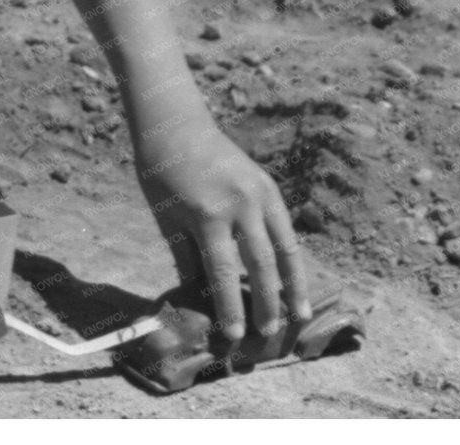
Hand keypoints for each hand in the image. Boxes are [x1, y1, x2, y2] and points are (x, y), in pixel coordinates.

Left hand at [131, 113, 312, 342]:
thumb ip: (186, 258)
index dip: (230, 306)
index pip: (222, 272)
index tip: (235, 335)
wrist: (175, 124)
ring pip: (285, 248)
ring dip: (294, 284)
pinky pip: (285, 228)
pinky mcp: (269, 186)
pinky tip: (294, 278)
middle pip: (261, 265)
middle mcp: (240, 205)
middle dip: (267, 302)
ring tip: (298, 314)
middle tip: (269, 333)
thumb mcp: (167, 218)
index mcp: (207, 214)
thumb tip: (199, 298)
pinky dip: (291, 256)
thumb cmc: (161, 172)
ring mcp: (259, 193)